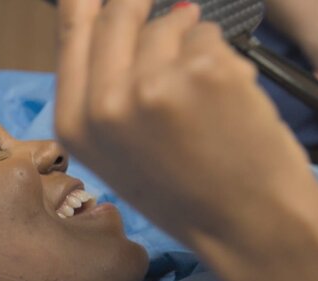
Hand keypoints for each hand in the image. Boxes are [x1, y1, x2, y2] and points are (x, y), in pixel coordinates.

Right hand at [55, 0, 315, 247]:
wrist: (244, 222)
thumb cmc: (182, 192)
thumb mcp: (113, 153)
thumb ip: (98, 90)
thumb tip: (101, 15)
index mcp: (75, 124)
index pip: (73, 26)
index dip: (90, 0)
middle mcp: (106, 102)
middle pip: (119, 14)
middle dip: (143, 9)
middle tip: (172, 18)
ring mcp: (154, 84)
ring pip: (170, 24)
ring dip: (188, 41)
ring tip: (202, 88)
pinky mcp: (204, 71)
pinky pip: (207, 36)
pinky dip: (220, 55)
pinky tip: (225, 95)